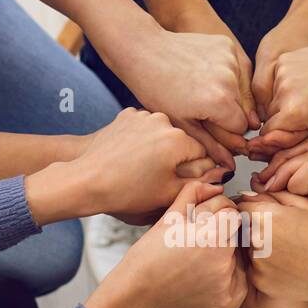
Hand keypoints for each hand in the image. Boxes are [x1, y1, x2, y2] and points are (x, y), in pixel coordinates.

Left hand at [27, 108, 220, 222]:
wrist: (86, 179)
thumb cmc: (127, 191)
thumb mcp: (168, 193)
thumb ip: (200, 183)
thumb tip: (220, 177)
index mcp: (178, 139)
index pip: (203, 153)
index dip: (198, 170)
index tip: (187, 180)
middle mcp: (163, 120)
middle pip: (183, 140)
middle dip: (178, 158)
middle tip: (161, 178)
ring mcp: (143, 114)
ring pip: (163, 132)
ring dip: (160, 147)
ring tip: (144, 168)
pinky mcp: (127, 115)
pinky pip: (144, 126)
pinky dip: (142, 139)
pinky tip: (132, 156)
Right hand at [87, 181, 246, 307]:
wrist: (137, 295)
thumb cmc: (148, 257)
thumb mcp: (168, 219)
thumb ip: (193, 195)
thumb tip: (214, 185)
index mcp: (210, 235)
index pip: (233, 214)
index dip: (219, 213)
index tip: (205, 222)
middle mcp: (222, 260)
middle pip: (236, 235)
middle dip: (222, 234)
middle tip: (198, 242)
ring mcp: (226, 282)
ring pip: (237, 257)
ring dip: (224, 254)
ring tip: (197, 260)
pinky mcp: (225, 299)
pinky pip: (235, 279)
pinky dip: (223, 276)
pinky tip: (201, 275)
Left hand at [110, 15, 256, 169]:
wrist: (143, 51)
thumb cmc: (155, 89)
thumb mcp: (182, 124)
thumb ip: (211, 145)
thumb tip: (230, 165)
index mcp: (220, 101)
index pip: (241, 128)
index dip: (225, 131)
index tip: (208, 125)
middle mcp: (230, 79)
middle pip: (244, 109)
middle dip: (227, 113)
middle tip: (200, 107)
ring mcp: (230, 59)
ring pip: (240, 88)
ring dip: (227, 93)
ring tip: (199, 89)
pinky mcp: (226, 44)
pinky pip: (235, 68)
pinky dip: (224, 74)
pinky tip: (202, 73)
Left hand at [237, 191, 307, 307]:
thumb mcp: (306, 206)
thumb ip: (274, 194)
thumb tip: (252, 188)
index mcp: (266, 216)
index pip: (241, 204)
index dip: (253, 206)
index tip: (264, 211)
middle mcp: (256, 239)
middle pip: (242, 226)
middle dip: (255, 225)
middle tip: (281, 232)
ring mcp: (256, 262)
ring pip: (247, 246)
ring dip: (258, 245)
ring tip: (287, 249)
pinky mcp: (259, 280)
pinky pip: (254, 267)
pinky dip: (265, 264)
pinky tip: (286, 264)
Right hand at [248, 35, 307, 157]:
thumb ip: (294, 139)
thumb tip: (266, 145)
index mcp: (295, 112)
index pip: (269, 133)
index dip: (280, 135)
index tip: (293, 132)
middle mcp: (285, 91)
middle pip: (270, 114)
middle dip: (283, 117)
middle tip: (306, 113)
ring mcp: (284, 73)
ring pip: (273, 96)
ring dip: (284, 100)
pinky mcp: (285, 60)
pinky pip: (277, 79)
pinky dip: (287, 83)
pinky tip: (306, 82)